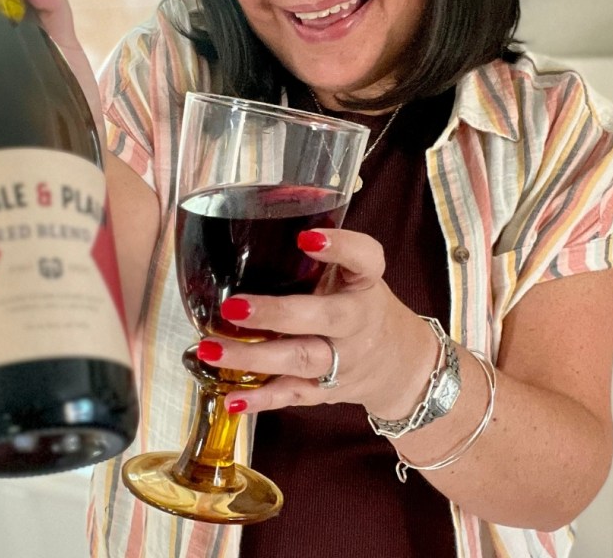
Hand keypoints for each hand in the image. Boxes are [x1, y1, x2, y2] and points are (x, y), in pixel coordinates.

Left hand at [198, 229, 437, 417]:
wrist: (400, 366)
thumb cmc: (362, 305)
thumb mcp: (355, 273)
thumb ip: (322, 251)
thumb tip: (266, 213)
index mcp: (365, 283)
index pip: (365, 259)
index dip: (340, 247)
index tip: (307, 238)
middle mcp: (357, 322)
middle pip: (322, 318)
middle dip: (277, 314)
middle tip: (233, 306)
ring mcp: (342, 361)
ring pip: (300, 360)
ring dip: (253, 357)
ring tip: (211, 349)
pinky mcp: (326, 390)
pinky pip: (293, 395)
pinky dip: (261, 399)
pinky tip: (232, 397)